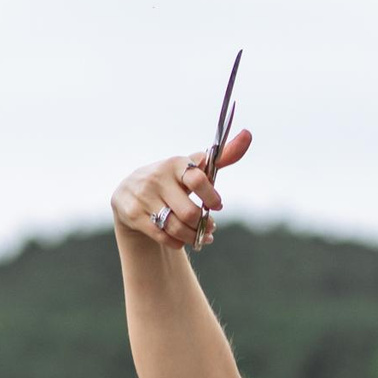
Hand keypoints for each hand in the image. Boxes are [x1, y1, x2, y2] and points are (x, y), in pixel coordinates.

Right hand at [111, 129, 251, 252]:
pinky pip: (163, 236)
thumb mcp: (191, 167)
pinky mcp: (133, 215)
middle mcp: (157, 178)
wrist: (129, 191)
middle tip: (210, 226)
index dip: (211, 196)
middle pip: (188, 212)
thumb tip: (247, 135)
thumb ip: (221, 157)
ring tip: (201, 236)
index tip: (218, 205)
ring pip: (176, 227)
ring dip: (193, 236)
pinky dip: (177, 242)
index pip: (197, 178)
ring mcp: (144, 197)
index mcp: (175, 164)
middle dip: (203, 224)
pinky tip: (182, 240)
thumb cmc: (172, 180)